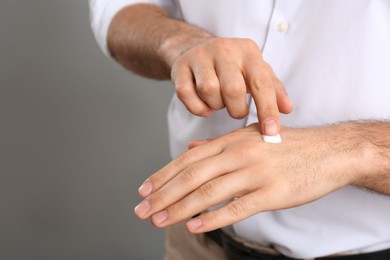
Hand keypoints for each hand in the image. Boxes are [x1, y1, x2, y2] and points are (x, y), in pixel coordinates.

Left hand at [134, 123, 360, 232]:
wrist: (328, 151)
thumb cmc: (287, 145)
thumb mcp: (250, 137)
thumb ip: (218, 144)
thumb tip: (191, 148)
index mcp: (232, 141)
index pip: (189, 159)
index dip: (164, 175)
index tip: (144, 190)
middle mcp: (240, 154)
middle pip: (192, 176)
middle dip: (164, 194)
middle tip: (142, 211)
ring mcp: (256, 173)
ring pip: (209, 192)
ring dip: (181, 208)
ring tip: (160, 221)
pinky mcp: (273, 192)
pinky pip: (238, 207)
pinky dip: (214, 217)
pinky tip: (195, 225)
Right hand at [170, 38, 292, 134]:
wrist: (193, 48)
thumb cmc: (231, 65)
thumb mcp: (255, 71)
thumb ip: (273, 89)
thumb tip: (287, 109)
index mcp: (248, 51)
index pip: (262, 83)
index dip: (268, 109)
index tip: (271, 132)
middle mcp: (224, 49)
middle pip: (233, 90)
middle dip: (236, 109)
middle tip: (236, 110)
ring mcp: (199, 56)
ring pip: (209, 91)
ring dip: (216, 106)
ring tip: (219, 103)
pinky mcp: (179, 67)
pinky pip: (187, 95)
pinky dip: (197, 108)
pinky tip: (204, 105)